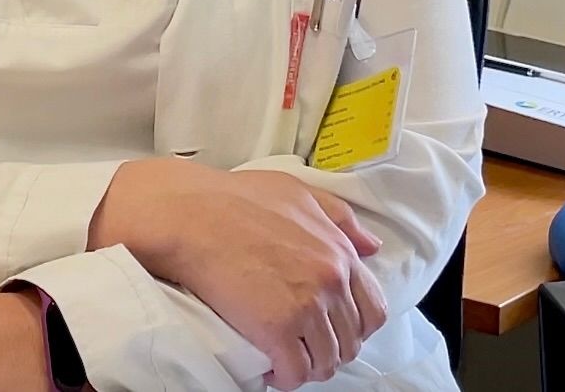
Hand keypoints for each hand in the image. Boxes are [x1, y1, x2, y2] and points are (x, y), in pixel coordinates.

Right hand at [91, 161, 388, 388]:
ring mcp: (306, 308)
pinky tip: (273, 370)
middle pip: (350, 339)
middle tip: (309, 346)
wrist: (192, 214)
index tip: (337, 329)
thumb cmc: (236, 199)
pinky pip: (295, 371)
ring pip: (325, 360)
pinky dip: (286, 377)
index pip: (372, 307)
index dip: (357, 326)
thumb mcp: (298, 192)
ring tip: (290, 360)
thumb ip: (340, 218)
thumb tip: (371, 246)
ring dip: (310, 366)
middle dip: (333, 348)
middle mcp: (330, 282)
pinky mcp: (276, 330)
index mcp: (339, 252)